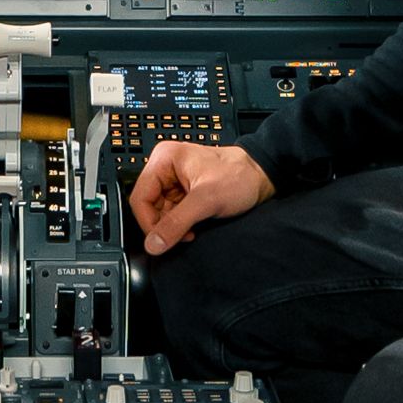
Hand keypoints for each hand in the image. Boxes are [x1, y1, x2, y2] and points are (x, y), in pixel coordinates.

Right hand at [128, 138, 276, 259]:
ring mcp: (174, 180)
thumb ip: (176, 223)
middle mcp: (166, 168)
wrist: (262, 177)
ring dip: (173, 226)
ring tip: (193, 229)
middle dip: (164, 225)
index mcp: (164, 159)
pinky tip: (194, 226)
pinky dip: (180, 224)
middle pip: (149, 206)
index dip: (148, 222)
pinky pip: (172, 213)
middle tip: (182, 235)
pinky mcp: (184, 192)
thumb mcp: (206, 200)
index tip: (161, 240)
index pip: (140, 197)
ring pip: (160, 212)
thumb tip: (153, 244)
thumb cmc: (239, 176)